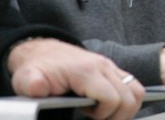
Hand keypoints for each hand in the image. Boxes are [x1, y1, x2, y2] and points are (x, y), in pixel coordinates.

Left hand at [7, 38, 143, 119]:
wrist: (41, 51)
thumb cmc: (37, 67)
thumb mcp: (28, 78)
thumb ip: (33, 84)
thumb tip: (38, 88)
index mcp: (86, 71)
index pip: (112, 98)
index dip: (103, 115)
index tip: (86, 115)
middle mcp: (103, 66)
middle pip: (129, 97)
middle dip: (117, 115)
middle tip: (97, 117)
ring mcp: (109, 66)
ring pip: (136, 90)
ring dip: (126, 107)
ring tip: (105, 113)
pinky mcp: (111, 68)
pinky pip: (132, 85)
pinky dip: (126, 99)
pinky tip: (106, 105)